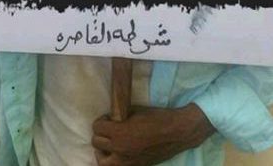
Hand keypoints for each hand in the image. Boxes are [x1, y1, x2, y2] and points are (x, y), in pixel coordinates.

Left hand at [92, 103, 215, 165]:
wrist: (176, 132)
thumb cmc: (157, 118)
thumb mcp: (135, 112)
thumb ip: (120, 117)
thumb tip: (111, 118)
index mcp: (120, 133)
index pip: (97, 128)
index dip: (101, 121)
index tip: (107, 119)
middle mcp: (120, 149)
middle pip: (96, 143)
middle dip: (100, 134)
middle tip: (108, 129)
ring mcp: (127, 161)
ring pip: (102, 161)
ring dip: (102, 151)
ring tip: (109, 145)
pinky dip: (113, 161)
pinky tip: (118, 154)